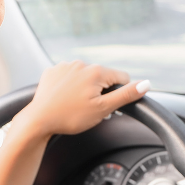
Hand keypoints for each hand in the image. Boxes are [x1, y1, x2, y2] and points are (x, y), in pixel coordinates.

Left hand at [14, 60, 148, 138]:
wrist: (38, 120)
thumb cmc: (70, 117)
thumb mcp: (103, 109)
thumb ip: (126, 95)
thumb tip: (146, 84)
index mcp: (96, 71)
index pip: (122, 78)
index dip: (119, 94)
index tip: (108, 107)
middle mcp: (81, 64)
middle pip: (103, 77)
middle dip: (101, 92)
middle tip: (90, 110)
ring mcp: (65, 66)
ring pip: (85, 77)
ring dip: (86, 89)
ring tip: (75, 106)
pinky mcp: (53, 71)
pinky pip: (69, 77)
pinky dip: (70, 87)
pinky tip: (64, 99)